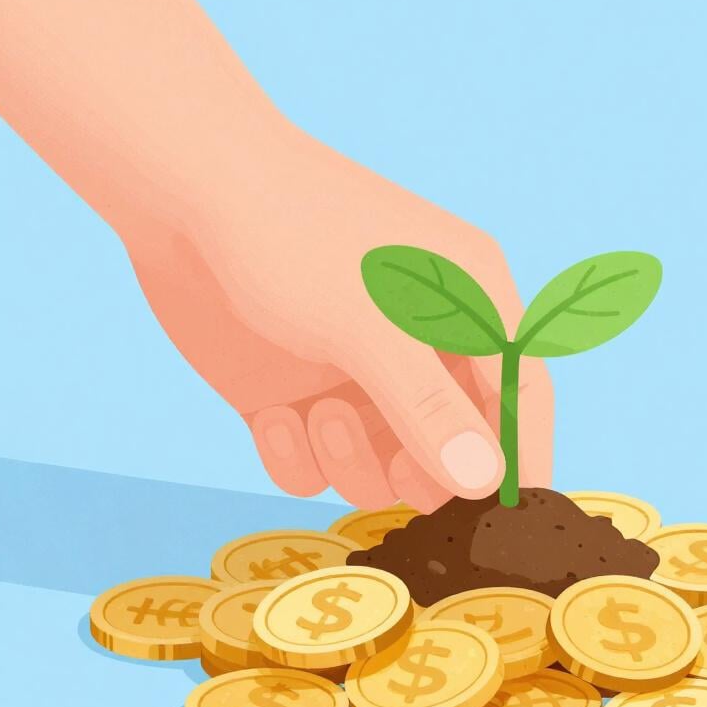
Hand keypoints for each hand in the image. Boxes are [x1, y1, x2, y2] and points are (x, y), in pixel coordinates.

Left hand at [126, 126, 552, 510]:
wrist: (183, 193)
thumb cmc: (297, 232)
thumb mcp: (370, 322)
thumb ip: (428, 406)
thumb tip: (483, 480)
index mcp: (465, 303)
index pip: (521, 392)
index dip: (523, 453)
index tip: (510, 513)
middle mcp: (417, 344)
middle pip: (456, 444)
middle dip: (426, 470)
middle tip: (398, 472)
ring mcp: (354, 372)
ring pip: (384, 465)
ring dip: (353, 460)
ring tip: (316, 413)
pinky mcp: (295, 393)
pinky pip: (316, 463)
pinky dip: (297, 457)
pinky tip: (273, 415)